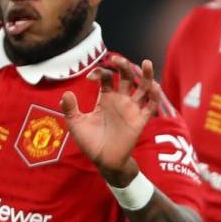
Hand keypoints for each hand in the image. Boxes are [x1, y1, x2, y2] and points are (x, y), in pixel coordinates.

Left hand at [61, 56, 160, 185]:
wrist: (103, 161)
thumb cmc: (90, 142)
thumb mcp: (76, 124)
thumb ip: (70, 109)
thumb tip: (65, 94)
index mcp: (105, 98)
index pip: (106, 77)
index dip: (100, 72)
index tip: (90, 77)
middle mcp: (120, 100)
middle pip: (126, 77)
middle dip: (123, 66)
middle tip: (117, 59)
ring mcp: (131, 109)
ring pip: (142, 88)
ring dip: (146, 75)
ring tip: (146, 62)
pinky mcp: (140, 121)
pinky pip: (151, 107)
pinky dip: (155, 97)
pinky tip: (154, 87)